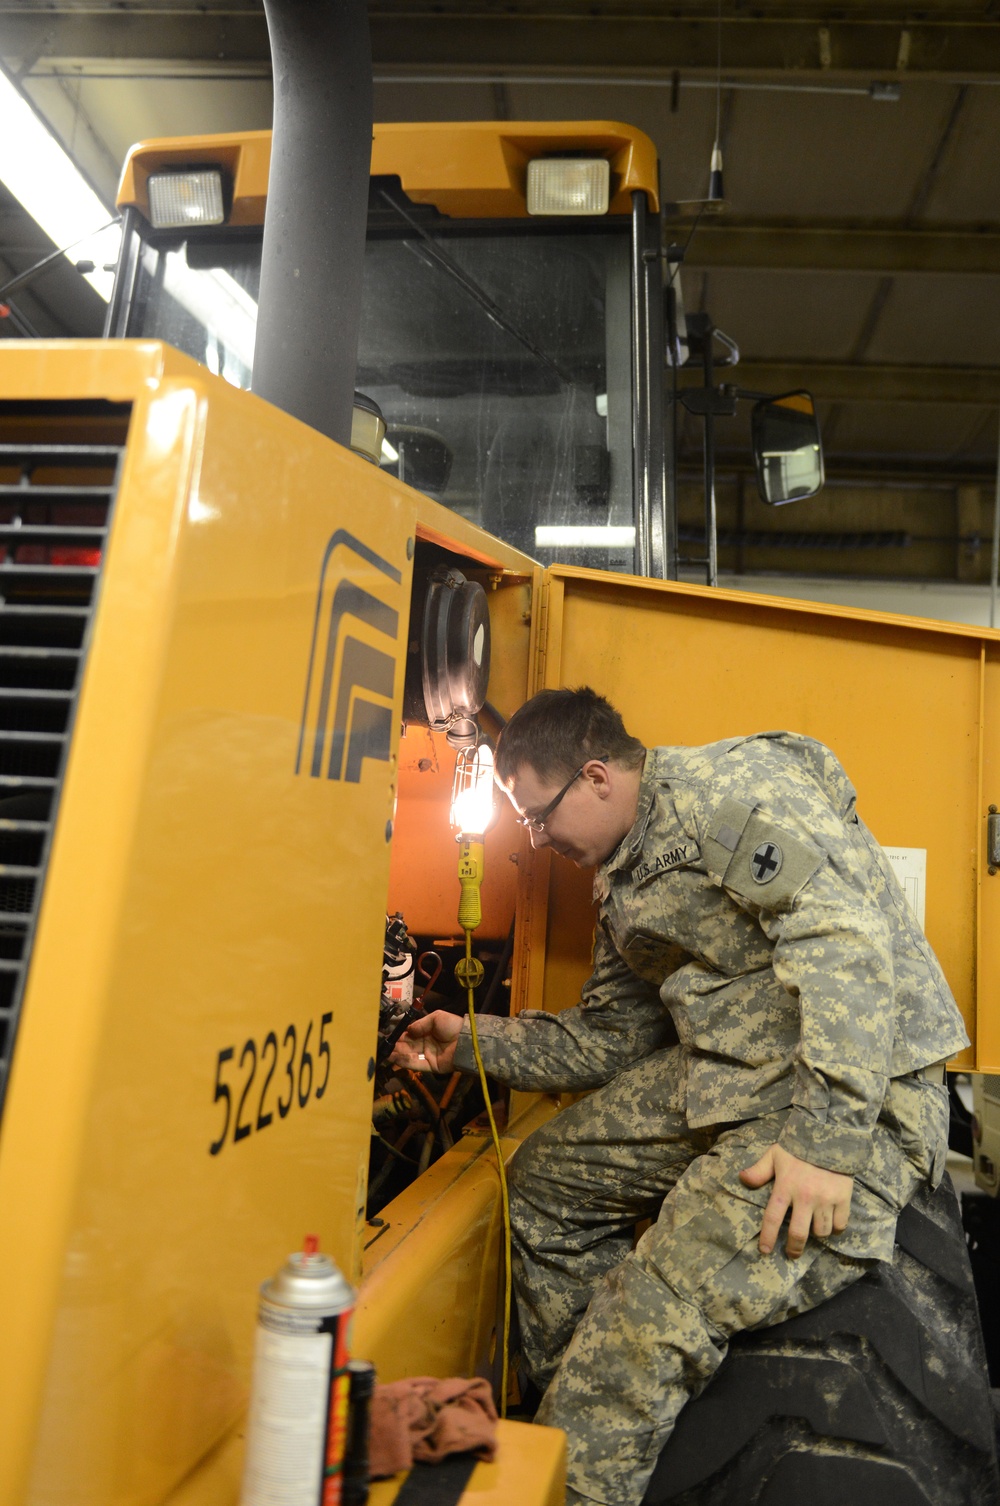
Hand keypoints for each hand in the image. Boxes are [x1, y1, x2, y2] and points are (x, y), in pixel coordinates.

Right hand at [390, 1010, 463, 1072]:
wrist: (466, 1041)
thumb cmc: (453, 1026)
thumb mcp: (436, 1017)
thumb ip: (420, 1024)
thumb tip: (407, 1030)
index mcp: (428, 1032)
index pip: (410, 1035)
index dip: (400, 1035)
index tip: (389, 1035)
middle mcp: (426, 1044)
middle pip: (408, 1046)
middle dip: (396, 1046)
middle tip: (384, 1046)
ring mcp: (428, 1056)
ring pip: (410, 1056)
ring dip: (397, 1054)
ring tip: (386, 1053)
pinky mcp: (431, 1067)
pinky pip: (416, 1064)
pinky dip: (405, 1062)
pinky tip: (395, 1058)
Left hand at [739, 1143, 852, 1258]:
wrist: (829, 1134)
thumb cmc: (798, 1147)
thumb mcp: (774, 1155)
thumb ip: (759, 1170)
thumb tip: (742, 1179)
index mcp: (785, 1187)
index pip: (773, 1218)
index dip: (768, 1237)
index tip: (765, 1251)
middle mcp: (805, 1197)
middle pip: (799, 1233)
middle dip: (794, 1248)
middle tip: (792, 1254)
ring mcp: (825, 1199)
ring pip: (821, 1231)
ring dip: (816, 1235)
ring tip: (812, 1231)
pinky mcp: (843, 1199)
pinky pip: (840, 1225)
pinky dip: (835, 1228)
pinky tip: (830, 1224)